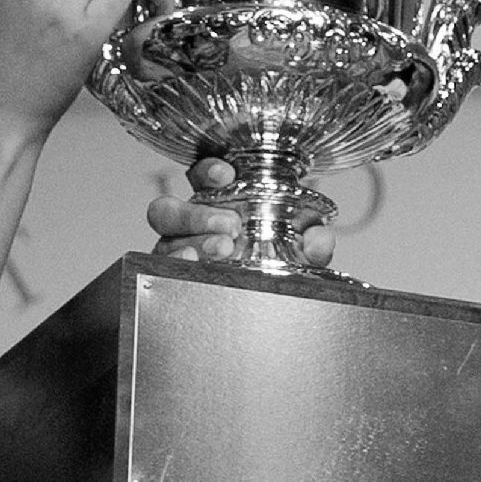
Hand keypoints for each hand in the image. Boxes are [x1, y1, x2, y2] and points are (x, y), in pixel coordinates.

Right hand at [144, 156, 338, 265]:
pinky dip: (174, 265)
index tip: (227, 174)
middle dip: (197, 214)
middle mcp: (190, 226)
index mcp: (218, 203)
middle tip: (231, 226)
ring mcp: (177, 253)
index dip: (207, 171)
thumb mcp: (302, 254)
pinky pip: (161, 270)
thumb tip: (319, 237)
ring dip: (190, 241)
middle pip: (168, 209)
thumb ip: (314, 243)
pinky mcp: (171, 278)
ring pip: (164, 239)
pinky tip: (192, 266)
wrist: (268, 310)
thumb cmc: (278, 267)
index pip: (200, 176)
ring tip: (221, 250)